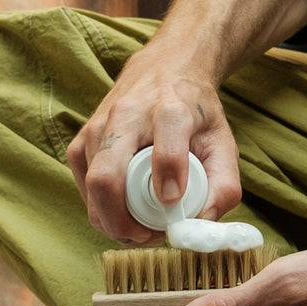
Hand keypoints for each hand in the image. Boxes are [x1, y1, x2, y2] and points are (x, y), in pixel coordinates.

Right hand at [66, 42, 242, 244]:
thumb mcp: (223, 142)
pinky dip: (100, 206)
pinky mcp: (82, 138)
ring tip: (140, 226)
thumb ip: (224, 186)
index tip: (173, 206)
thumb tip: (200, 225)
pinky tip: (123, 209)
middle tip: (147, 236)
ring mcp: (99, 126)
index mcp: (172, 110)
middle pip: (107, 177)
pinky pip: (83, 184)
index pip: (167, 152)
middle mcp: (129, 115)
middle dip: (121, 221)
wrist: (167, 68)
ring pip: (91, 186)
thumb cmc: (196, 112)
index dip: (168, 184)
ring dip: (111, 219)